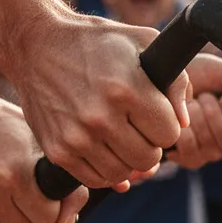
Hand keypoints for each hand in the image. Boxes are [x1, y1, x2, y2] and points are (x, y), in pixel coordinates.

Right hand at [10, 14, 189, 189]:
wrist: (37, 45)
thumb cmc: (96, 42)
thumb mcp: (142, 43)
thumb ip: (175, 82)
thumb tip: (184, 123)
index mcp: (127, 88)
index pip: (170, 133)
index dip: (167, 124)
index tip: (154, 113)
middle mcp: (100, 116)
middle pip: (149, 158)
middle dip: (150, 144)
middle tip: (138, 127)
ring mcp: (76, 137)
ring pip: (123, 174)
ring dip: (128, 159)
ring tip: (120, 136)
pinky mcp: (57, 152)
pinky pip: (95, 180)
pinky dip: (104, 169)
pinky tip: (103, 147)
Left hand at [169, 55, 221, 168]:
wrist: (170, 77)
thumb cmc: (204, 74)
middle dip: (214, 114)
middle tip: (205, 96)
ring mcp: (212, 153)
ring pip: (211, 150)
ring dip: (198, 120)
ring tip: (192, 103)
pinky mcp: (191, 158)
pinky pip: (191, 155)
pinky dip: (183, 133)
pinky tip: (181, 119)